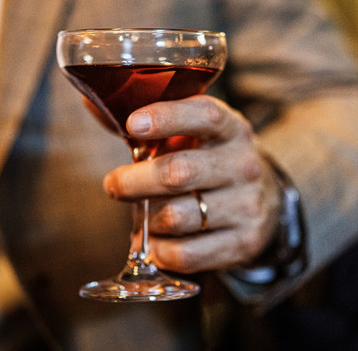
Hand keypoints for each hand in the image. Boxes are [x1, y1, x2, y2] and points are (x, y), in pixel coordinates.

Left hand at [102, 95, 282, 273]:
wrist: (264, 203)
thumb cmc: (212, 161)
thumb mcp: (196, 135)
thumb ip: (150, 125)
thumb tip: (92, 103)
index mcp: (231, 129)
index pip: (204, 115)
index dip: (166, 117)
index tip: (133, 124)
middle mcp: (244, 165)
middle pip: (178, 172)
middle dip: (133, 181)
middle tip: (113, 184)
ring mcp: (247, 206)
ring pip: (177, 216)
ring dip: (146, 219)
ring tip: (141, 215)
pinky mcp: (243, 243)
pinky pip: (185, 253)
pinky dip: (160, 250)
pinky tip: (157, 242)